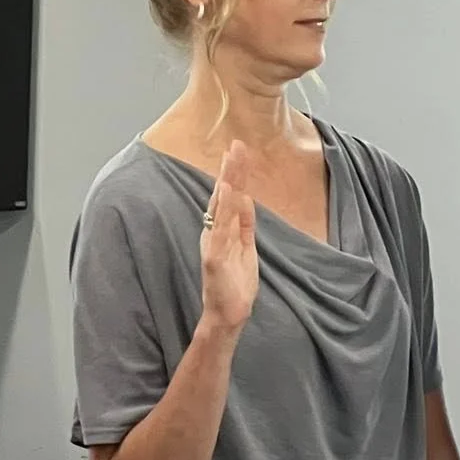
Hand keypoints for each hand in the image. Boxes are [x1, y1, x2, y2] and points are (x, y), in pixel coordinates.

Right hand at [199, 139, 257, 331]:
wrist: (229, 314)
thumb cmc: (235, 285)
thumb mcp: (246, 247)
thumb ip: (245, 223)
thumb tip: (246, 198)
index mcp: (222, 231)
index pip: (228, 197)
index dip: (233, 173)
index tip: (237, 150)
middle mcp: (214, 233)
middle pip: (222, 197)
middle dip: (229, 170)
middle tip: (235, 145)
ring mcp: (213, 244)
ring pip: (221, 207)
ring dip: (226, 182)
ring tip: (232, 160)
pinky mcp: (214, 257)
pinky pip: (219, 229)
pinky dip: (222, 210)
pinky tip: (225, 192)